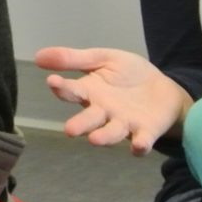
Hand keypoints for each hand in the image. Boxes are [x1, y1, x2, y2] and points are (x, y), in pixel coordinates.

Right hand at [34, 46, 191, 155]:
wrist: (163, 88)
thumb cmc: (128, 75)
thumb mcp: (103, 59)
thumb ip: (73, 59)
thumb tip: (37, 56)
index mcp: (90, 93)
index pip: (72, 91)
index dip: (62, 88)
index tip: (53, 82)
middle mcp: (103, 113)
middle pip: (88, 121)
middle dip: (80, 125)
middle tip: (70, 130)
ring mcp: (124, 124)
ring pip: (111, 134)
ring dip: (104, 138)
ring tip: (94, 140)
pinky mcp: (145, 132)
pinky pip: (141, 141)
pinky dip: (140, 146)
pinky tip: (139, 145)